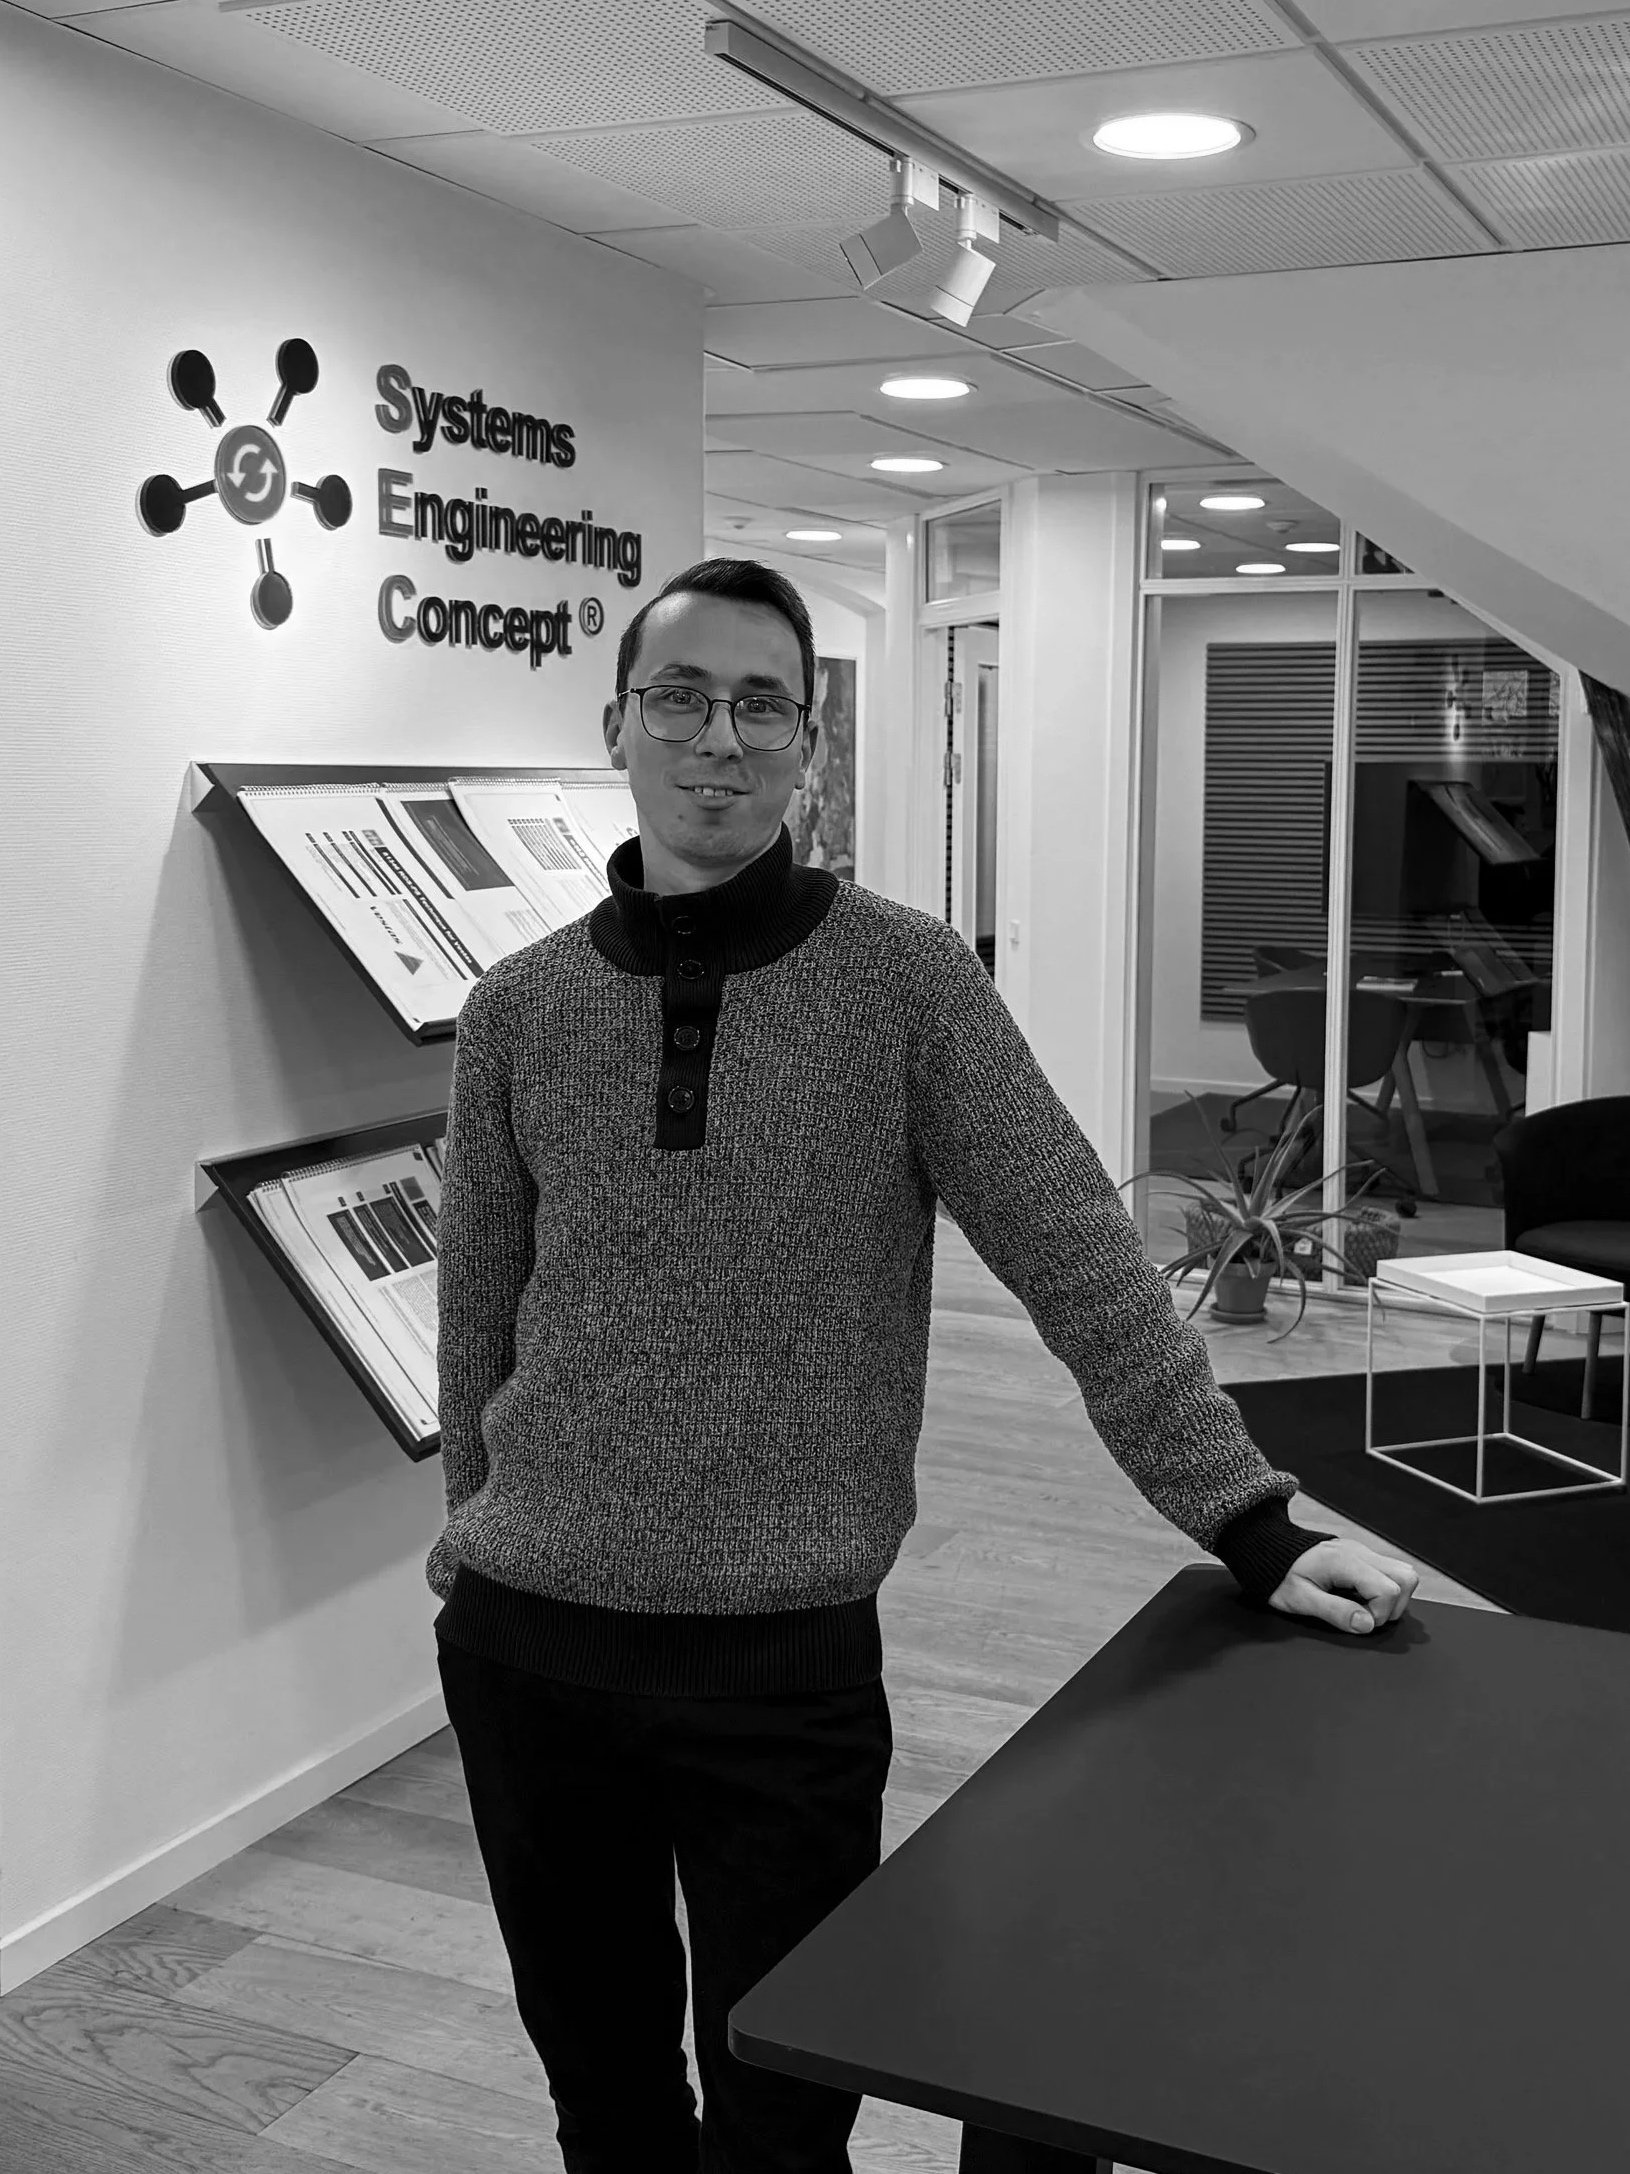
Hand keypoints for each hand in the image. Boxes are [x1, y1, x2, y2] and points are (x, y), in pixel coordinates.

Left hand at [1267, 1538, 1419, 1633]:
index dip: (1379, 1614)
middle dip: (1393, 1606)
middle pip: (1406, 1577)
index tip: (1356, 1621)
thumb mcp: (1300, 1599)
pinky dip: (1383, 1588)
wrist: (1268, 1550)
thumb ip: (1335, 1612)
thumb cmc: (1280, 1576)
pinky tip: (1359, 1596)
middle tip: (1363, 1615)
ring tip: (1363, 1607)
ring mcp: (1362, 1551)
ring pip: (1403, 1572)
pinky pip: (1388, 1571)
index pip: (1389, 1589)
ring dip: (1392, 1597)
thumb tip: (1367, 1625)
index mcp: (1345, 1561)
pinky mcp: (1361, 1555)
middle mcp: (1359, 1552)